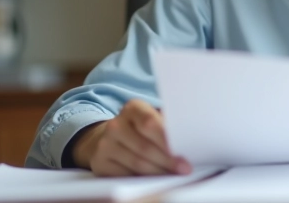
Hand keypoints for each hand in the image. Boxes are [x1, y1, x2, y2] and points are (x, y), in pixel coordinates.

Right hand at [72, 99, 191, 175]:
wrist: (108, 137)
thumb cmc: (140, 129)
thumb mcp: (152, 118)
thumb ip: (167, 125)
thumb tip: (189, 138)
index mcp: (132, 108)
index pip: (150, 123)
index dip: (167, 140)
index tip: (184, 154)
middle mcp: (116, 124)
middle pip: (145, 147)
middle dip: (167, 161)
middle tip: (184, 169)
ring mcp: (105, 144)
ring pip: (137, 163)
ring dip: (158, 172)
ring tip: (173, 175)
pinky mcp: (100, 163)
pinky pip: (125, 175)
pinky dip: (142, 180)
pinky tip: (154, 181)